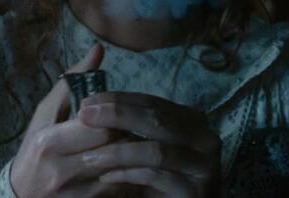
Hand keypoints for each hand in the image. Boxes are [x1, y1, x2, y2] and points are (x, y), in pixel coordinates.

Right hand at [10, 43, 124, 196]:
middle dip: (128, 132)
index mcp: (49, 141)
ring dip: (133, 152)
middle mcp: (61, 168)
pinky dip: (129, 173)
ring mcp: (75, 192)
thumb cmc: (36, 147)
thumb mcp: (47, 113)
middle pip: (112, 145)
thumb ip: (73, 81)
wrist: (21, 195)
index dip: (114, 114)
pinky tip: (132, 163)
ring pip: (119, 168)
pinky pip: (118, 186)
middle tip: (137, 123)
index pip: (97, 124)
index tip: (121, 109)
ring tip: (138, 141)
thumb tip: (98, 49)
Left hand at [76, 92, 221, 196]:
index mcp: (192, 120)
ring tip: (89, 155)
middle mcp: (204, 138)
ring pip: (155, 151)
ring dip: (117, 151)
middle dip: (116, 115)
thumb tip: (92, 106)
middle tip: (84, 117)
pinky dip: (127, 175)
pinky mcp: (195, 191)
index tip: (87, 102)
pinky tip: (106, 177)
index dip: (118, 99)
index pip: (152, 102)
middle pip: (156, 119)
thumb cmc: (160, 180)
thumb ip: (131, 128)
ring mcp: (204, 165)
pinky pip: (155, 177)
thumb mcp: (146, 148)